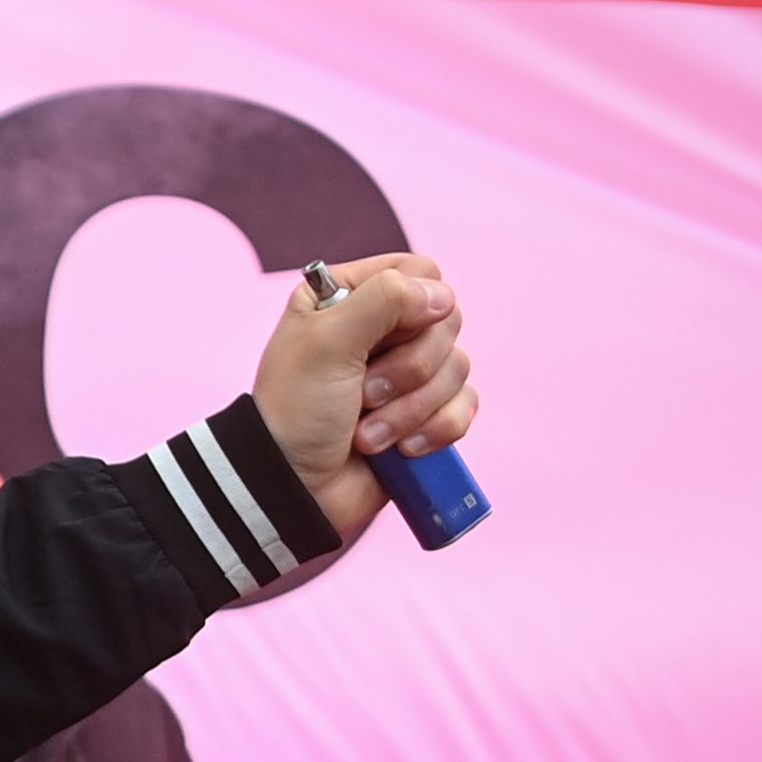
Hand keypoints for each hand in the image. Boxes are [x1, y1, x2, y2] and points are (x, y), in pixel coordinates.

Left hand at [250, 255, 475, 540]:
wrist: (295, 487)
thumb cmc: (297, 411)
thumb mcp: (328, 341)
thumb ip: (384, 299)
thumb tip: (442, 296)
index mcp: (349, 299)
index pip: (421, 273)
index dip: (418, 302)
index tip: (384, 335)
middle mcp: (382, 331)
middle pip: (447, 320)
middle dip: (410, 368)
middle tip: (363, 394)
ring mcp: (406, 373)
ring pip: (458, 367)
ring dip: (413, 409)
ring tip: (367, 434)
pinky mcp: (426, 413)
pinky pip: (466, 406)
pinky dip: (435, 431)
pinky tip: (399, 451)